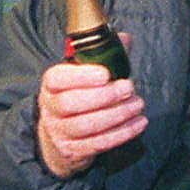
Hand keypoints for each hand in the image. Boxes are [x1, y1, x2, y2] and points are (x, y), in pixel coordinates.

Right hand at [37, 36, 147, 178]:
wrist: (58, 138)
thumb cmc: (76, 98)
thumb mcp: (82, 76)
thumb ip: (103, 56)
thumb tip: (124, 39)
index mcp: (51, 85)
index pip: (57, 78)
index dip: (81, 76)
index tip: (105, 73)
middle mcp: (51, 108)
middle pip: (72, 103)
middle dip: (105, 96)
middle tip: (129, 88)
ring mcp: (60, 132)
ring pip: (87, 125)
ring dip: (117, 115)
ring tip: (138, 105)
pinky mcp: (73, 151)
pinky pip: (98, 143)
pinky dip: (122, 133)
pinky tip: (139, 123)